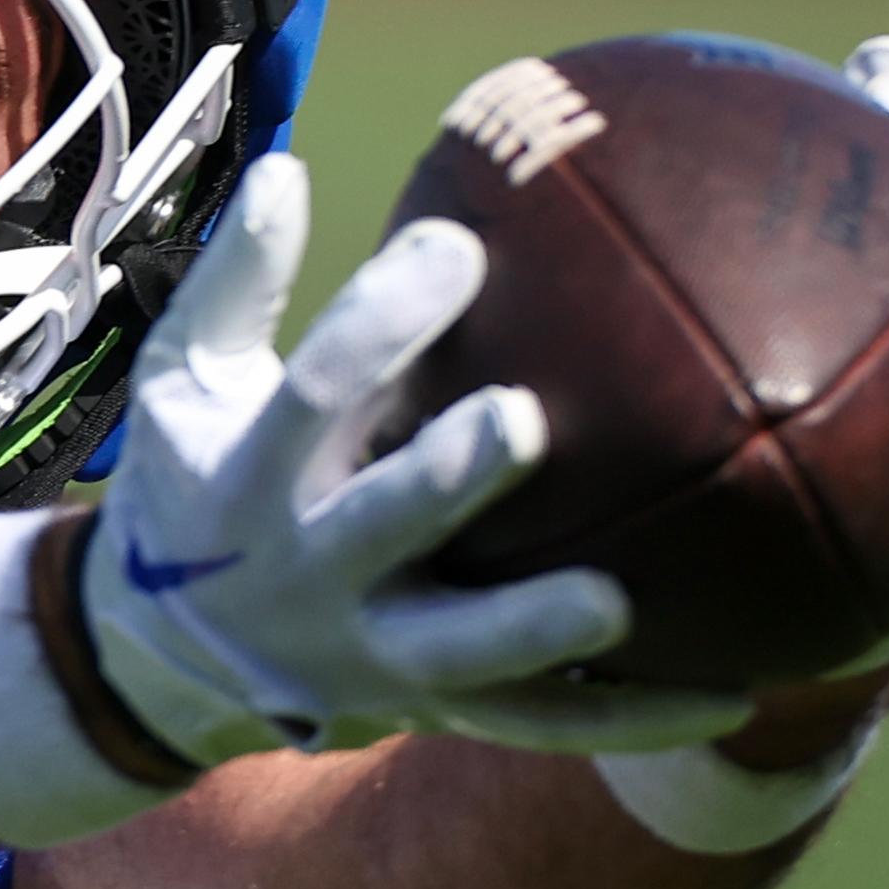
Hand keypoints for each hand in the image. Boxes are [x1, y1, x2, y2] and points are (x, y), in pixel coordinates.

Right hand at [69, 153, 744, 765]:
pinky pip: (533, 723)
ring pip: (456, 649)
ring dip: (533, 628)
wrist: (157, 660)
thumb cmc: (194, 484)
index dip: (378, 323)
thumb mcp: (184, 384)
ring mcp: (365, 653)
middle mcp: (306, 572)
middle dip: (446, 478)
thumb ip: (234, 282)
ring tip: (619, 601)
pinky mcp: (424, 710)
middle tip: (523, 421)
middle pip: (379, 524)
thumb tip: (285, 165)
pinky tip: (731, 697)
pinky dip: (626, 720)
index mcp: (252, 479)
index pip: (313, 393)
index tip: (456, 245)